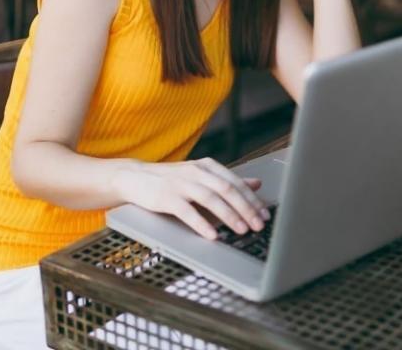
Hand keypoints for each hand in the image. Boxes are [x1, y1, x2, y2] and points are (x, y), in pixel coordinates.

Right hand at [114, 158, 270, 239]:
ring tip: (242, 230)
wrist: (135, 177)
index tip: (265, 215)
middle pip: (227, 190)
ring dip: (229, 216)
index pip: (235, 183)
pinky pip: (188, 212)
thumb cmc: (171, 180)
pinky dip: (202, 224)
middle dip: (246, 209)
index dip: (252, 199)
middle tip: (258, 224)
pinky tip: (213, 235)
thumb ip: (228, 181)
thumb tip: (256, 184)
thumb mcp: (201, 176)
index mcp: (208, 166)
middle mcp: (197, 172)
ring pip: (211, 199)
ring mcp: (181, 184)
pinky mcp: (167, 197)